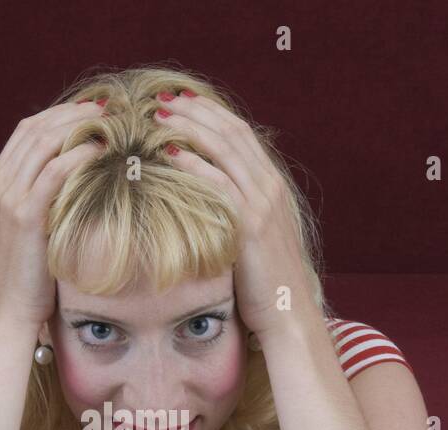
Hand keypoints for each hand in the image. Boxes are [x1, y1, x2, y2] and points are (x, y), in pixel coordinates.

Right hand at [0, 101, 104, 331]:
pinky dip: (77, 155)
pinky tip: (100, 150)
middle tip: (108, 107)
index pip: (28, 130)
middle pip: (36, 128)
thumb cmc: (28, 274)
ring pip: (44, 143)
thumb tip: (76, 177)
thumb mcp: (30, 227)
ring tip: (109, 122)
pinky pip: (53, 172)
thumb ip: (41, 198)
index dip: (61, 113)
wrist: (12, 309)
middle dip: (73, 112)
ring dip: (79, 126)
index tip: (92, 109)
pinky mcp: (25, 216)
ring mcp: (9, 198)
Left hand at [155, 92, 319, 339]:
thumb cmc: (265, 281)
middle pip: (232, 132)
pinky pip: (220, 183)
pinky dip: (195, 164)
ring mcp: (263, 204)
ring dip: (191, 127)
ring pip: (225, 149)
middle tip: (163, 98)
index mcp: (271, 185)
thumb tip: (205, 198)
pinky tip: (171, 153)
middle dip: (197, 110)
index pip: (241, 134)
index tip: (181, 101)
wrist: (288, 312)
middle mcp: (270, 187)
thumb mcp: (252, 236)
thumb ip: (235, 210)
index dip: (210, 113)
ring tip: (160, 116)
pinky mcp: (250, 225)